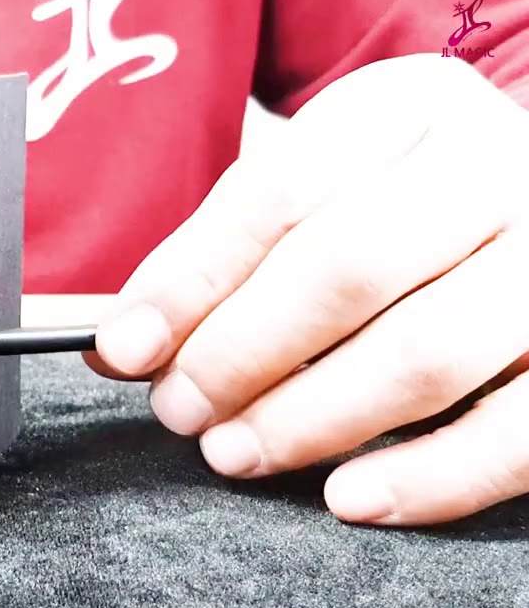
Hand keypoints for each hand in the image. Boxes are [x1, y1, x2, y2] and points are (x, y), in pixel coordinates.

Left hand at [87, 54, 528, 526]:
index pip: (280, 193)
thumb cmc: (386, 204)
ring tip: (232, 452)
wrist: (518, 202)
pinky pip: (520, 431)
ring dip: (311, 418)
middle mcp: (495, 166)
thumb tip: (119, 346)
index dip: (191, 278)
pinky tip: (349, 499)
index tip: (124, 347)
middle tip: (179, 410)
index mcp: (408, 109)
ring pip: (427, 352)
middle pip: (347, 267)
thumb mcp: (309, 188)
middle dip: (240, 353)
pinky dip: (431, 477)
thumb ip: (214, 257)